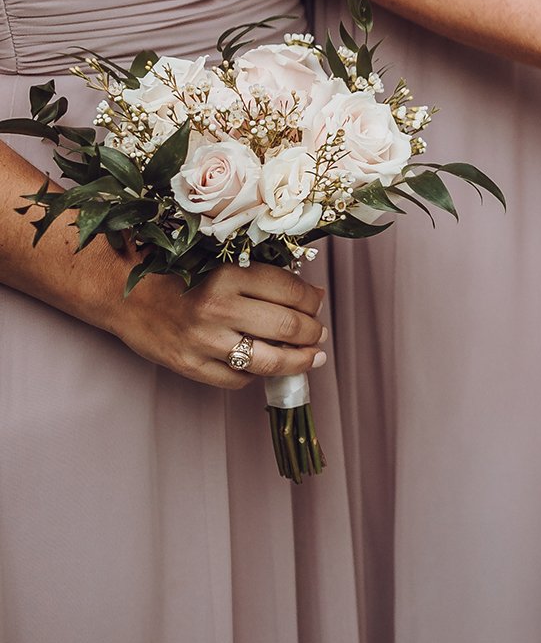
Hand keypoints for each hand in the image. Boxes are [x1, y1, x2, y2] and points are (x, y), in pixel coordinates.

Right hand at [100, 262, 328, 389]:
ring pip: (270, 361)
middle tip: (318, 334)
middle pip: (289, 328)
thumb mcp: (221, 262)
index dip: (313, 301)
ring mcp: (203, 340)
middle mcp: (219, 308)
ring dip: (299, 361)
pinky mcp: (188, 365)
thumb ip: (263, 276)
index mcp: (231, 274)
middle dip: (313, 333)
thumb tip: (311, 295)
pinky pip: (238, 380)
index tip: (316, 304)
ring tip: (309, 358)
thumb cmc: (176, 272)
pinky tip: (262, 366)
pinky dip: (257, 375)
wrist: (120, 290)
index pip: (294, 292)